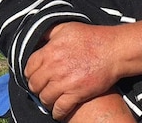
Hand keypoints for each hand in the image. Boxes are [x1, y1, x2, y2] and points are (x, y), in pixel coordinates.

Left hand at [24, 18, 141, 120]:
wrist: (113, 50)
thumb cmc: (91, 37)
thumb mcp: (66, 28)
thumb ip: (48, 33)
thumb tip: (38, 38)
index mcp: (49, 51)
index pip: (29, 67)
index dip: (30, 73)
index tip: (34, 76)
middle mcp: (54, 67)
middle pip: (34, 84)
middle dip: (36, 88)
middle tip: (41, 89)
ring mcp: (64, 82)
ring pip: (45, 98)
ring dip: (46, 101)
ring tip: (49, 100)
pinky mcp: (77, 94)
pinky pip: (60, 108)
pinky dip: (57, 113)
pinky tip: (58, 112)